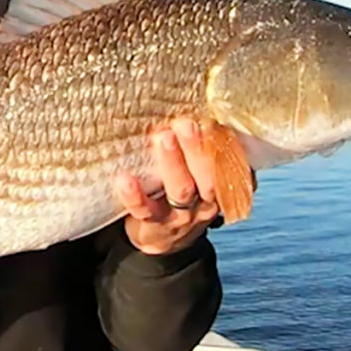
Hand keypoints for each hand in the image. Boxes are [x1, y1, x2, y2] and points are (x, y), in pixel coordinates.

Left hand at [115, 118, 221, 254]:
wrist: (164, 239)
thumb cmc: (181, 196)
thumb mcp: (198, 176)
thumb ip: (201, 151)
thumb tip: (193, 110)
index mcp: (219, 183)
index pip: (226, 161)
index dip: (220, 141)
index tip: (209, 118)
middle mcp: (206, 200)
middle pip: (208, 175)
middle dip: (197, 148)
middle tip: (184, 123)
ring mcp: (182, 214)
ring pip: (182, 190)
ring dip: (173, 163)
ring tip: (163, 138)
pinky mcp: (155, 224)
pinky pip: (145, 210)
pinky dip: (135, 194)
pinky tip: (124, 179)